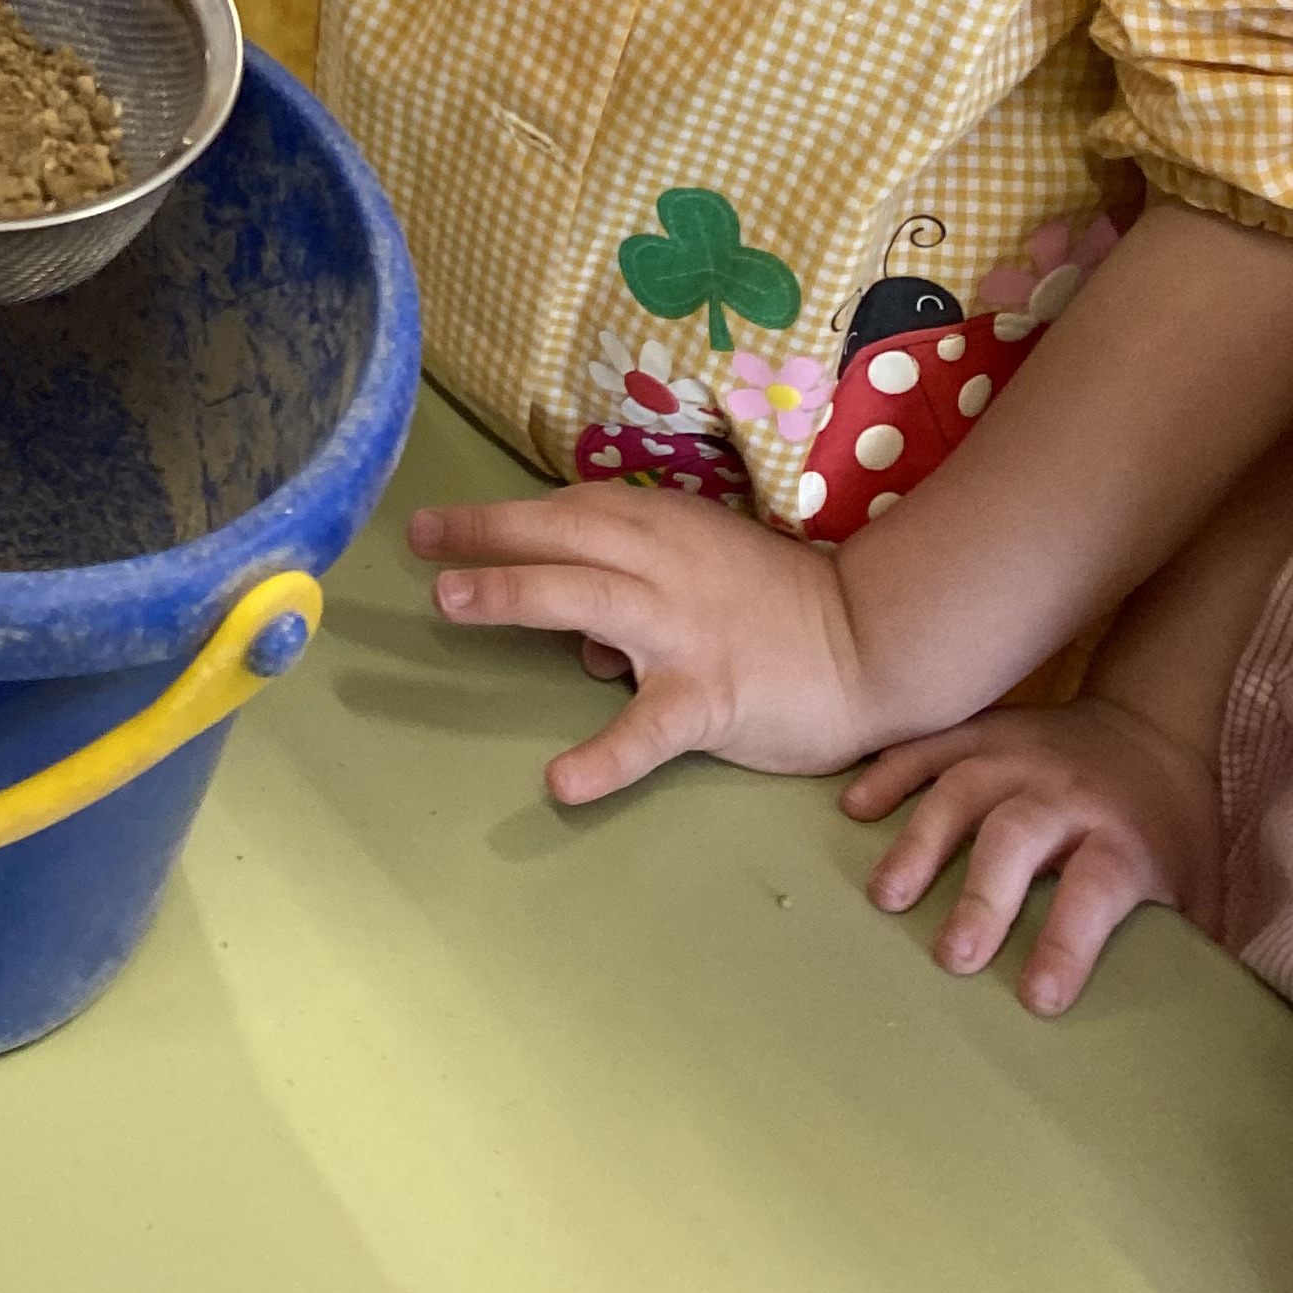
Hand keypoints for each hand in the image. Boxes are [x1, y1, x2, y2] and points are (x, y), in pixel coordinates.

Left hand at [410, 485, 870, 801]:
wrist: (872, 643)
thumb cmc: (778, 605)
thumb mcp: (703, 565)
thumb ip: (638, 581)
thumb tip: (580, 634)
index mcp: (662, 528)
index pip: (570, 511)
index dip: (504, 516)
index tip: (444, 525)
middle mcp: (663, 566)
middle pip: (561, 537)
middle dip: (486, 534)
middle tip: (420, 540)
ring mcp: (683, 630)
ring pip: (585, 598)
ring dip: (514, 594)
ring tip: (451, 603)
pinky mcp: (709, 696)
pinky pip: (648, 729)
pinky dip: (604, 756)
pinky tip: (563, 781)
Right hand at [844, 696, 1221, 1012]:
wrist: (1148, 726)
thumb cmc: (1167, 828)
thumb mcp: (1198, 886)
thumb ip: (1181, 948)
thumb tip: (1164, 1031)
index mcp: (1124, 836)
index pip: (1097, 889)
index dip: (1068, 943)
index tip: (1036, 997)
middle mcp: (1066, 792)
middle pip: (1019, 835)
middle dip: (983, 895)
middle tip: (952, 956)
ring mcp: (1017, 754)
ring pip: (962, 788)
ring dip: (921, 842)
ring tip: (887, 896)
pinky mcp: (982, 730)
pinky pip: (928, 746)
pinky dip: (889, 774)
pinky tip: (855, 809)